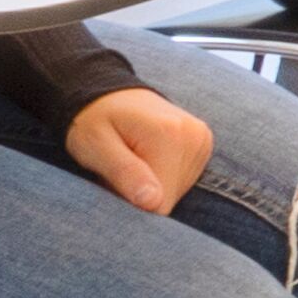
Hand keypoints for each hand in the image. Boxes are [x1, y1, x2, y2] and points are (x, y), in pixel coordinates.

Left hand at [63, 86, 217, 215]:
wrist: (110, 93)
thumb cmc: (93, 120)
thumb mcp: (95, 145)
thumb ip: (124, 173)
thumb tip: (154, 203)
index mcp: (169, 135)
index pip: (159, 203)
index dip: (131, 202)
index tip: (114, 182)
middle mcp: (194, 136)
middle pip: (169, 198)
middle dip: (142, 193)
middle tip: (121, 169)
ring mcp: (202, 140)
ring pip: (177, 192)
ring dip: (152, 185)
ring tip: (134, 161)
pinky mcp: (203, 144)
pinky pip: (183, 181)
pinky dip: (163, 177)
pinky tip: (150, 158)